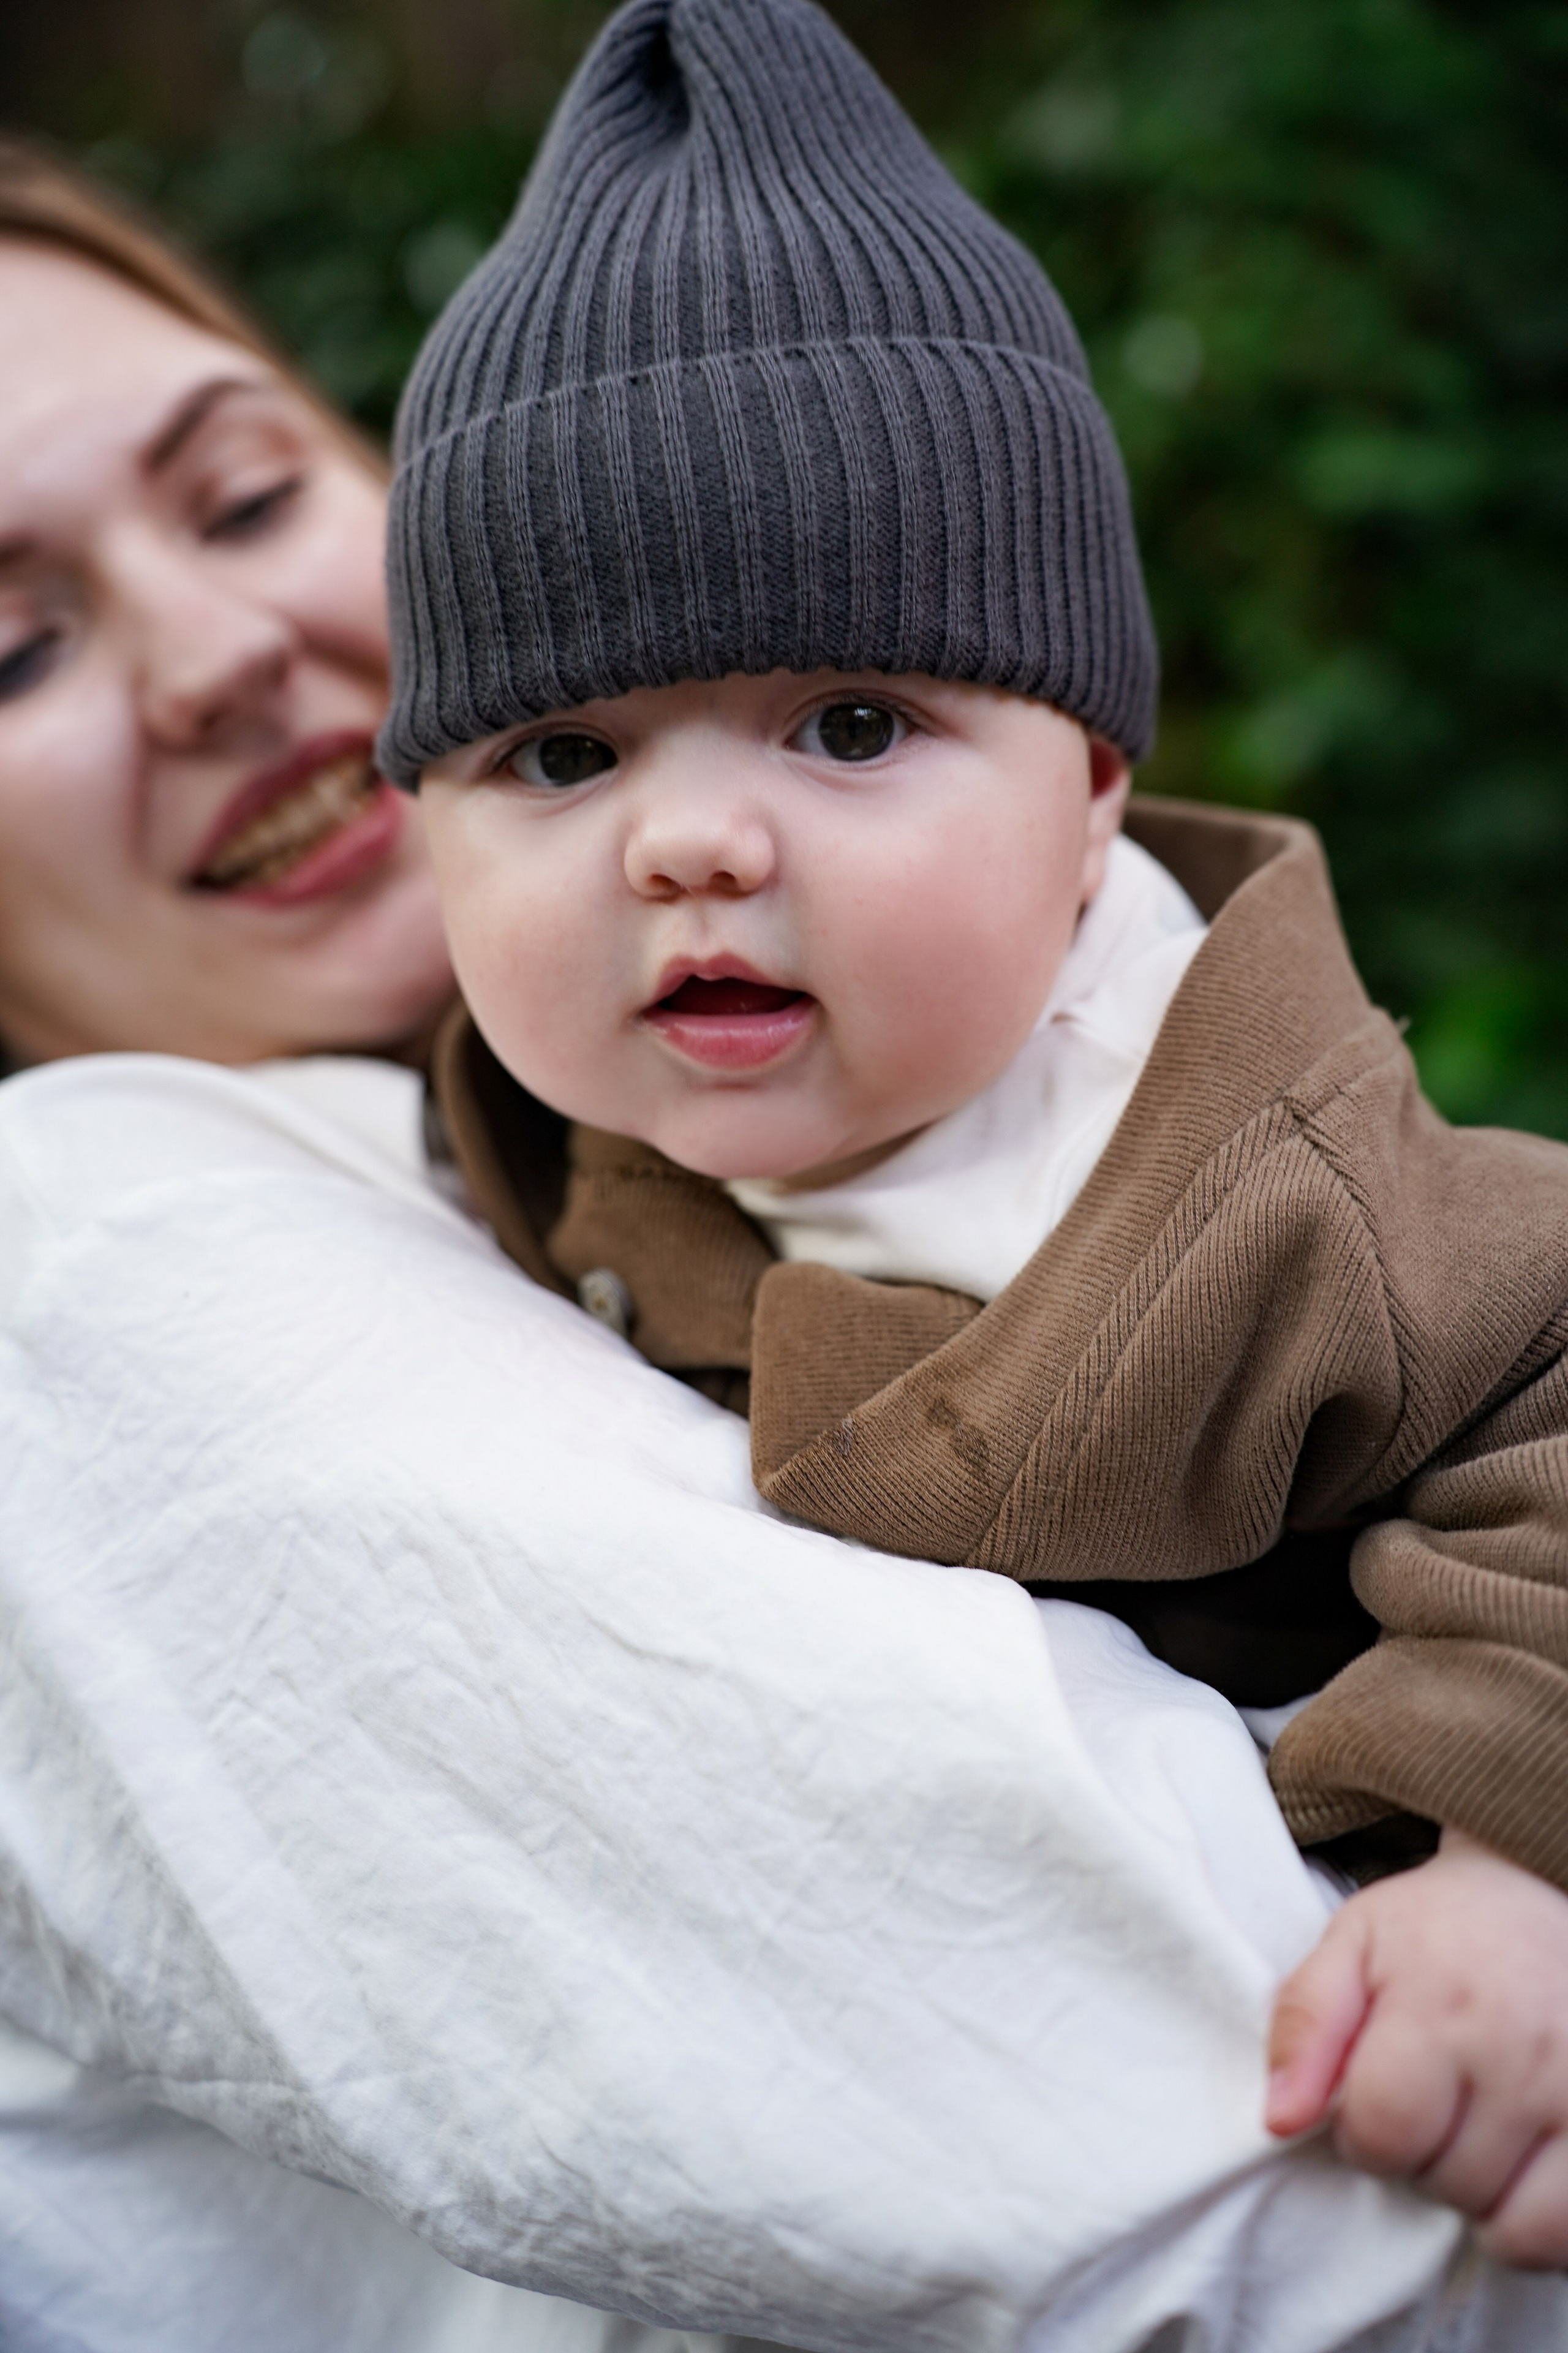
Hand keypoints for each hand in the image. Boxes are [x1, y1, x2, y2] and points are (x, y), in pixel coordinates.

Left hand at [1265, 1830, 1567, 2267]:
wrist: (1541, 1895)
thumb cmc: (1438, 1930)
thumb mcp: (1353, 1944)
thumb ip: (1305, 2025)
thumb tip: (1280, 2120)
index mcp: (1443, 2004)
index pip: (1382, 2131)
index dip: (1361, 2132)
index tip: (1372, 2098)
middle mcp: (1523, 2054)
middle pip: (1440, 2180)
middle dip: (1417, 2157)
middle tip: (1431, 2102)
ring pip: (1504, 2222)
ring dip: (1474, 2192)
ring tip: (1473, 2128)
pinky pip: (1561, 2235)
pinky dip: (1531, 2223)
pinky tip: (1515, 2168)